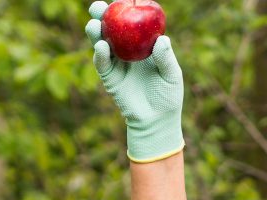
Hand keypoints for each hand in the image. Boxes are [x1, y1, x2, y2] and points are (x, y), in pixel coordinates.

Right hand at [85, 1, 183, 161]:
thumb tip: (162, 40)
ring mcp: (116, 63)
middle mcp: (127, 51)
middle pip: (111, 29)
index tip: (123, 0)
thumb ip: (166, 58)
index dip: (125, 11)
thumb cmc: (168, 97)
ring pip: (101, 42)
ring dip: (96, 31)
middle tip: (99, 6)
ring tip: (94, 24)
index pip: (131, 24)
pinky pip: (102, 62)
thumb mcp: (172, 76)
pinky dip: (100, 54)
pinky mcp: (110, 77)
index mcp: (142, 46)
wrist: (156, 120)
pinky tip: (101, 46)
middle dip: (102, 16)